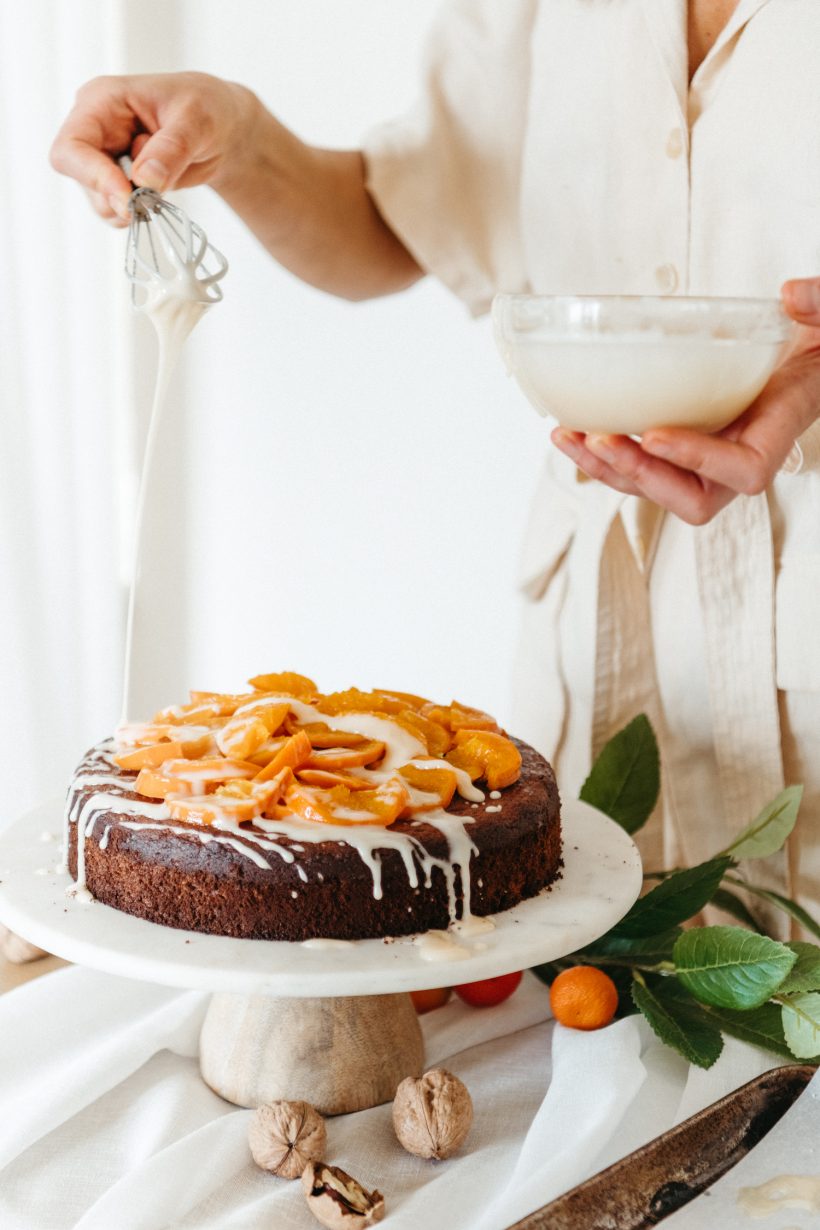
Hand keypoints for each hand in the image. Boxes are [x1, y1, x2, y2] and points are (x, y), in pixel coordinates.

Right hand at [50, 72, 257, 225]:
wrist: (220, 130)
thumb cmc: (206, 109)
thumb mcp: (197, 121)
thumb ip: (171, 149)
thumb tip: (144, 180)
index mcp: (102, 101)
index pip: (72, 147)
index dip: (94, 176)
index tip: (128, 198)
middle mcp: (94, 129)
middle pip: (82, 178)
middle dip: (118, 195)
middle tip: (157, 198)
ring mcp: (103, 157)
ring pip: (99, 200)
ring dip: (133, 205)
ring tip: (167, 181)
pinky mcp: (116, 181)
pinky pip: (117, 211)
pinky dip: (140, 213)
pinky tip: (162, 192)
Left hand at [551, 279, 819, 524]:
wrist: (809, 352)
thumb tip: (791, 294)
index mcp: (779, 429)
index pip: (745, 470)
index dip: (700, 459)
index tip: (655, 434)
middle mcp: (742, 457)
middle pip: (692, 497)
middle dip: (642, 475)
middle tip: (601, 439)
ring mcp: (710, 459)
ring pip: (657, 488)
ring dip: (610, 470)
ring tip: (569, 437)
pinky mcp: (685, 447)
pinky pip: (643, 466)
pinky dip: (605, 455)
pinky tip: (572, 431)